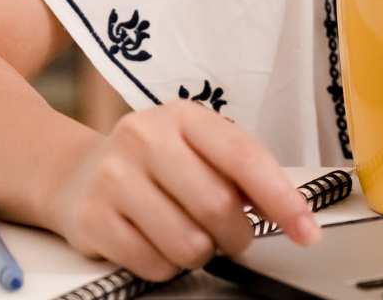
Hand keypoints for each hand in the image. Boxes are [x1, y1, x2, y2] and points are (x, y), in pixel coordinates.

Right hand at [38, 102, 320, 280]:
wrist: (75, 174)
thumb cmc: (153, 165)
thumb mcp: (195, 150)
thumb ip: (240, 173)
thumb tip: (291, 213)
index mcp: (183, 116)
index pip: (244, 157)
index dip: (282, 199)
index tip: (308, 231)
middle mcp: (145, 137)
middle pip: (218, 207)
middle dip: (236, 236)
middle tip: (231, 237)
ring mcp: (114, 177)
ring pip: (187, 244)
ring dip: (199, 254)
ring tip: (185, 235)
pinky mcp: (92, 218)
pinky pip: (153, 265)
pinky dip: (165, 266)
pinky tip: (153, 243)